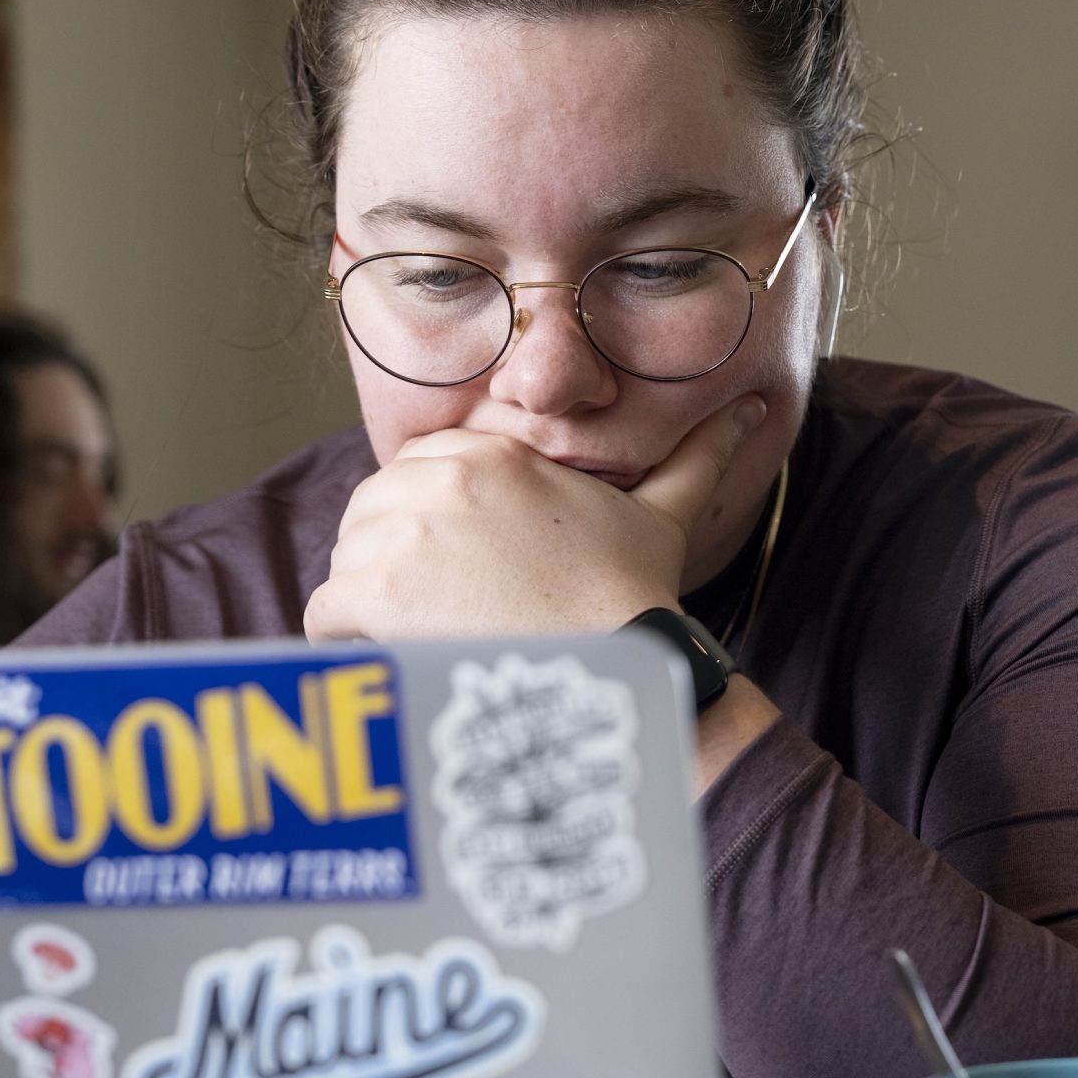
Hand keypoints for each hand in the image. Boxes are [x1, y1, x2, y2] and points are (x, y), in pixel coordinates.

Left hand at [304, 398, 766, 643]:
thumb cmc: (635, 599)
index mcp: (494, 454)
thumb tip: (753, 407)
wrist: (614, 670)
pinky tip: (399, 660)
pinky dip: (347, 644)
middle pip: (374, 509)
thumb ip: (697, 455)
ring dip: (371, 602)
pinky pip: (324, 613)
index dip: (429, 518)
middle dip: (391, 556)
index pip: (418, 467)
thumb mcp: (665, 514)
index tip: (455, 564)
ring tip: (425, 638)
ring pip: (347, 560)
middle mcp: (441, 481)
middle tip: (438, 608)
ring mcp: (403, 535)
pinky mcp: (373, 593)